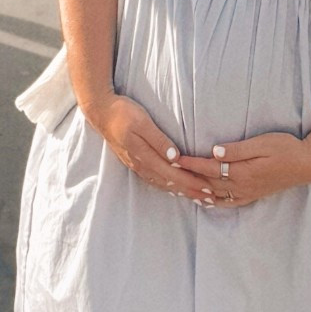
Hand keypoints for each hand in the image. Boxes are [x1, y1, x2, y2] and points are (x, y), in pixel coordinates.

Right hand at [91, 94, 217, 204]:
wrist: (101, 112)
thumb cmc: (123, 113)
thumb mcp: (142, 121)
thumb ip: (158, 140)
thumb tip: (175, 157)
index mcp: (144, 155)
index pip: (173, 174)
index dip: (191, 182)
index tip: (208, 189)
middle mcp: (141, 165)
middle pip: (170, 183)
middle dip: (191, 191)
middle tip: (210, 198)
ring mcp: (136, 165)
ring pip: (162, 184)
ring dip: (180, 191)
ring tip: (197, 197)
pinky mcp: (134, 162)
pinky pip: (154, 180)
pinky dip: (168, 187)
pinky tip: (174, 189)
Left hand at [175, 133, 310, 208]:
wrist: (307, 164)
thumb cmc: (286, 148)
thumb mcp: (262, 144)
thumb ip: (237, 150)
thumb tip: (213, 152)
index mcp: (241, 171)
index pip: (208, 168)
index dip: (190, 163)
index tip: (174, 159)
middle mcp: (241, 185)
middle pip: (208, 184)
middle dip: (188, 178)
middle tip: (169, 174)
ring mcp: (247, 192)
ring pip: (216, 195)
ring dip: (197, 192)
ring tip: (180, 188)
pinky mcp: (253, 195)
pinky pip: (229, 202)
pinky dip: (214, 202)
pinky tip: (205, 200)